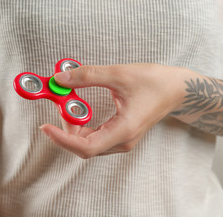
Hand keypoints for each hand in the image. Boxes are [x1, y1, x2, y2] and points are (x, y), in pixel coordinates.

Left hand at [39, 63, 188, 158]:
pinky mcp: (121, 135)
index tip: (46, 127)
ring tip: (68, 103)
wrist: (176, 89)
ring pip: (89, 144)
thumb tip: (61, 78)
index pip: (86, 147)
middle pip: (84, 147)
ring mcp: (122, 140)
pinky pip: (96, 138)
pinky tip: (79, 110)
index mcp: (123, 130)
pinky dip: (82, 126)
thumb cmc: (155, 82)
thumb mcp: (119, 74)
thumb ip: (88, 76)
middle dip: (66, 128)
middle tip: (59, 103)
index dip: (62, 139)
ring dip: (73, 127)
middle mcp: (122, 141)